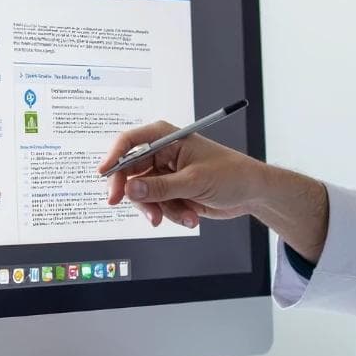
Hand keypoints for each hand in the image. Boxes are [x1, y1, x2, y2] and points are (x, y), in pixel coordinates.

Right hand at [99, 122, 267, 228]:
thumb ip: (160, 187)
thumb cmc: (232, 174)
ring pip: (143, 196)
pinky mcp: (170, 193)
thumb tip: (131, 189)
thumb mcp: (195, 181)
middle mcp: (162, 154)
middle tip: (148, 214)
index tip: (104, 175)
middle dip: (140, 197)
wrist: (251, 192)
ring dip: (163, 210)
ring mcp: (165, 175)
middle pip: (130, 174)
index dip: (114, 157)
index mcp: (167, 138)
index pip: (130, 142)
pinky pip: (157, 207)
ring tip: (186, 216)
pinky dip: (172, 215)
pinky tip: (191, 217)